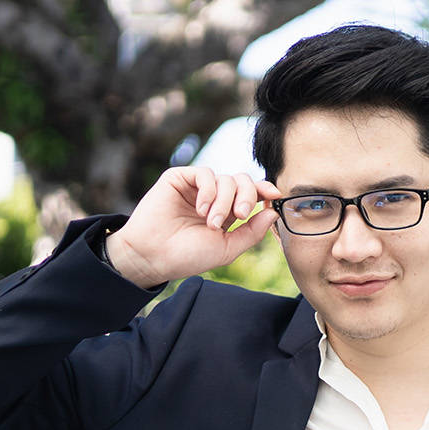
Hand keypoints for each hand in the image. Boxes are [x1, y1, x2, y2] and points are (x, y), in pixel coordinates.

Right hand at [106, 165, 281, 287]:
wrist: (154, 256)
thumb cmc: (188, 256)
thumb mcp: (227, 248)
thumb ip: (252, 232)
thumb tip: (273, 212)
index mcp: (227, 213)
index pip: (251, 193)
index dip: (264, 190)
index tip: (275, 195)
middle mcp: (213, 197)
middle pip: (243, 181)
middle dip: (246, 196)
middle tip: (239, 215)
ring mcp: (197, 187)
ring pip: (226, 179)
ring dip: (224, 201)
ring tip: (210, 222)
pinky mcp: (180, 179)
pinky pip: (205, 173)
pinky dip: (208, 190)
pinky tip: (201, 209)